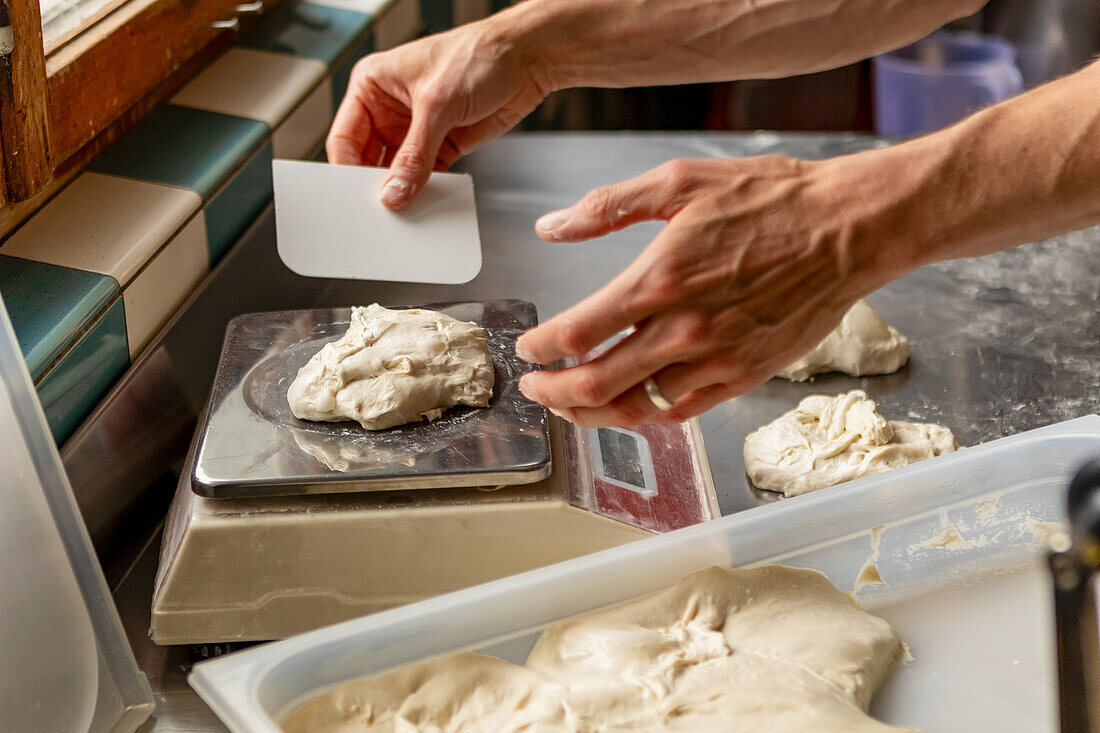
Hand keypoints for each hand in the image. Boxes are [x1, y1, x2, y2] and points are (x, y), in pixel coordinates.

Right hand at [327, 18, 551, 208]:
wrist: (526, 60)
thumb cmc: (479, 55)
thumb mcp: (438, 105)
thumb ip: (415, 154)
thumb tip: (395, 191)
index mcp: (373, 85)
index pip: (346, 137)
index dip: (348, 170)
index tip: (357, 197)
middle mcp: (389, 108)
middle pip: (369, 159)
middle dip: (375, 185)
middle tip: (380, 210)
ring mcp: (416, 129)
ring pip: (398, 171)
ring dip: (403, 191)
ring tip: (404, 210)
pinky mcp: (442, 144)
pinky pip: (426, 176)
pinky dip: (427, 191)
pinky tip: (428, 202)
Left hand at [515, 155, 899, 426]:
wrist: (850, 228)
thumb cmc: (772, 199)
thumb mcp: (682, 181)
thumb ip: (608, 206)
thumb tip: (550, 227)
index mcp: (659, 279)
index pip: (577, 332)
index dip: (541, 348)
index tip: (528, 347)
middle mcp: (682, 330)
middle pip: (595, 384)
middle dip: (552, 392)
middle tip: (534, 387)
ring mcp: (715, 360)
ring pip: (635, 410)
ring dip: (592, 412)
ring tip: (570, 403)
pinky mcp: (743, 377)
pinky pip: (681, 413)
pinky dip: (645, 415)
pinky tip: (628, 404)